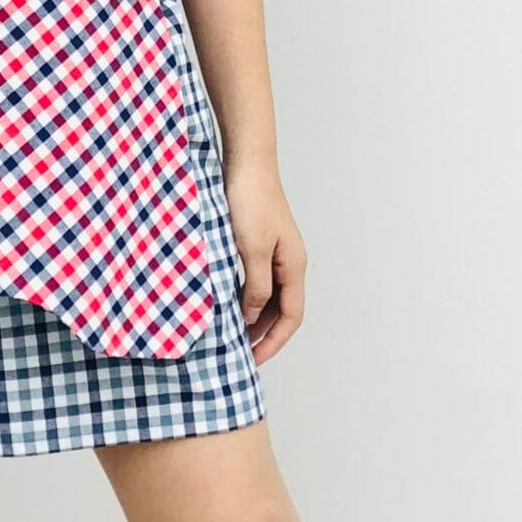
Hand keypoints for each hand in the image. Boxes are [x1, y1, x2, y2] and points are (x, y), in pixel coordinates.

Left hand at [221, 152, 307, 362]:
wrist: (247, 161)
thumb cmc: (250, 201)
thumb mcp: (251, 250)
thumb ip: (255, 287)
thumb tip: (253, 317)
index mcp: (294, 266)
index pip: (291, 317)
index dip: (274, 341)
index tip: (253, 360)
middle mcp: (289, 261)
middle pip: (281, 309)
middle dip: (263, 333)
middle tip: (239, 354)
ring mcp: (276, 250)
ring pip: (269, 294)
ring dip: (253, 315)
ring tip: (231, 333)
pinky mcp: (261, 240)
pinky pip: (257, 277)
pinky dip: (246, 294)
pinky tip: (228, 300)